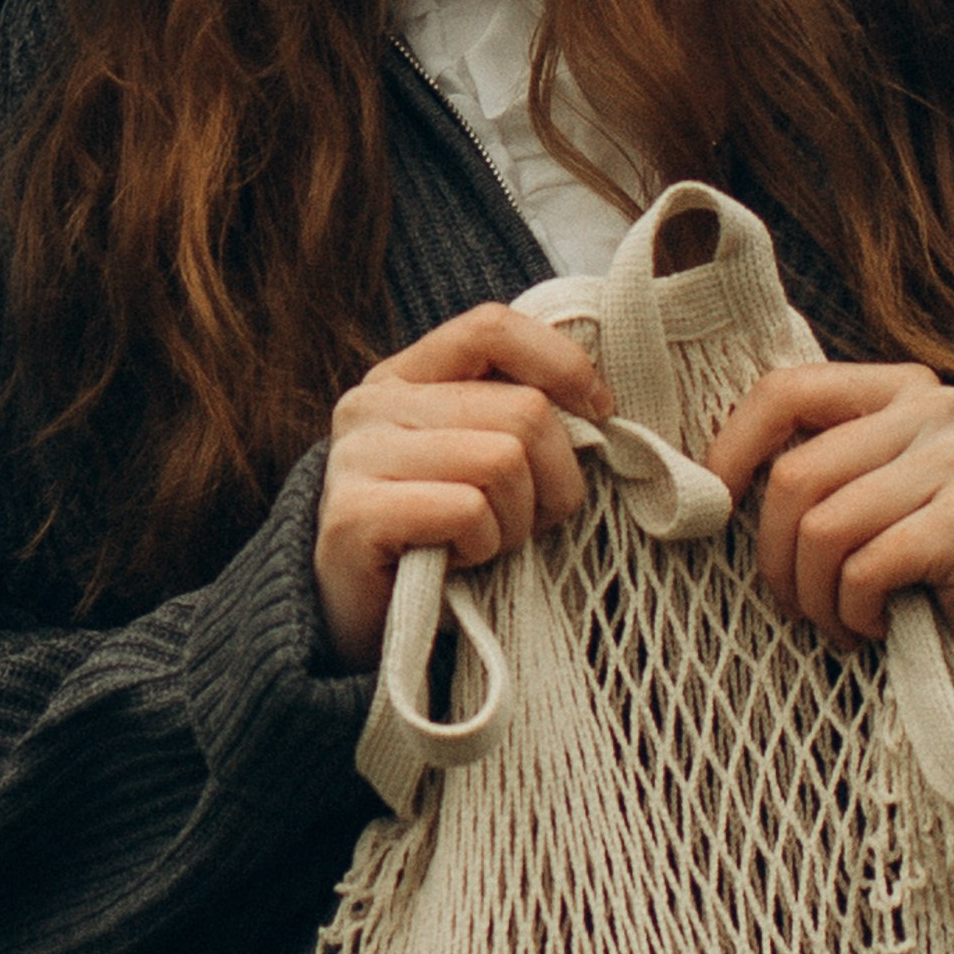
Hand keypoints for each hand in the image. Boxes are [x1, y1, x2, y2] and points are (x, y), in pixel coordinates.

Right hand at [315, 304, 613, 669]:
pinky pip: (467, 512)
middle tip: (531, 523)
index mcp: (405, 377)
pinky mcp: (354, 514)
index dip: (561, 364)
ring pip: (502, 461)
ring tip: (487, 544)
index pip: (492, 328)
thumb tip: (598, 404)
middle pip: (521, 411)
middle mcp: (372, 404)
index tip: (599, 412)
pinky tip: (457, 562)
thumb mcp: (482, 466)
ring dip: (517, 521)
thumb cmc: (441, 543)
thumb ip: (517, 421)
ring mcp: (356, 456)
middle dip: (553, 480)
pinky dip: (483, 548)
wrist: (362, 625)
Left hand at [704, 362, 953, 705]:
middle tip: (796, 606)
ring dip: (816, 598)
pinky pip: (863, 571)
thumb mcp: (862, 498)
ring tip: (839, 621)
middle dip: (777, 560)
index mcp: (896, 388)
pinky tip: (877, 627)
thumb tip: (699, 482)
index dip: (730, 452)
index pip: (784, 391)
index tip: (713, 512)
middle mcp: (933, 407)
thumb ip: (811, 469)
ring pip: (823, 530)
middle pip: (795, 477)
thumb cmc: (919, 565)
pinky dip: (854, 615)